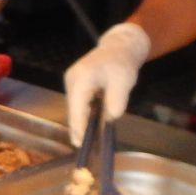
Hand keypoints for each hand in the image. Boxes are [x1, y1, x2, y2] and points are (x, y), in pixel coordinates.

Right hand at [62, 22, 150, 144]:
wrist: (118, 48)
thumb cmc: (121, 63)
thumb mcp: (124, 81)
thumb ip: (117, 99)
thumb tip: (111, 118)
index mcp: (81, 78)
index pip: (77, 106)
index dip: (78, 125)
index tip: (80, 142)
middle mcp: (72, 80)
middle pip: (73, 108)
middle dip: (78, 127)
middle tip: (82, 146)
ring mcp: (72, 82)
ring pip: (74, 107)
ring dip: (81, 121)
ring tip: (85, 140)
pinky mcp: (76, 84)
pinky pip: (78, 103)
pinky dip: (83, 114)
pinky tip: (88, 125)